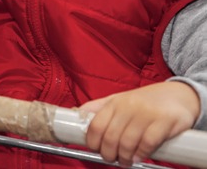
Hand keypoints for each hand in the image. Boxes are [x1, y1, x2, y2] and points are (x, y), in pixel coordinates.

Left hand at [80, 81, 198, 165]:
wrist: (179, 94)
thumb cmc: (145, 101)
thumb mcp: (119, 100)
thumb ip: (99, 108)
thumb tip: (76, 114)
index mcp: (114, 102)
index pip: (95, 125)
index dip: (92, 142)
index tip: (96, 150)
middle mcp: (129, 106)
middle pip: (110, 137)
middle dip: (108, 154)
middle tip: (112, 159)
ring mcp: (147, 113)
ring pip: (127, 142)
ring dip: (124, 157)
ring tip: (126, 161)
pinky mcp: (165, 121)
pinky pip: (148, 143)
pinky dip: (141, 154)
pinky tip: (140, 156)